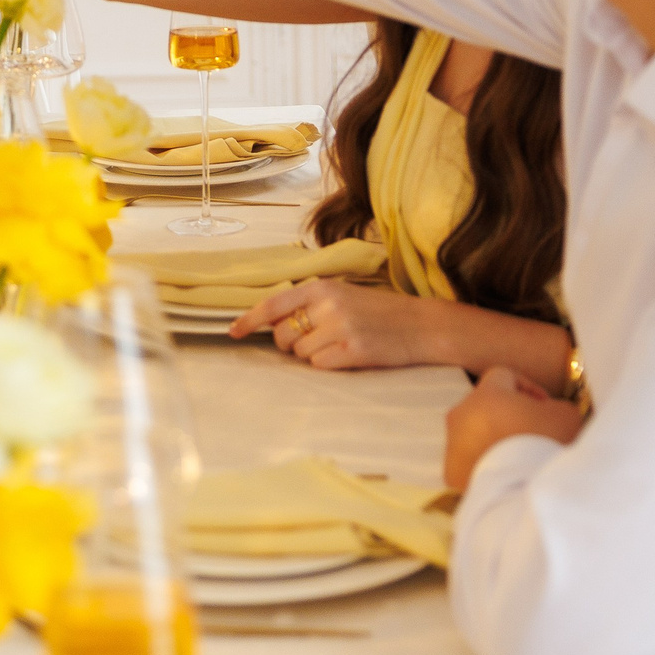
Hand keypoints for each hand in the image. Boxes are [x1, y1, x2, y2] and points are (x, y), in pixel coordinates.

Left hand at [230, 278, 436, 369]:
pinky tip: (349, 356)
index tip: (233, 332)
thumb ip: (311, 305)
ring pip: (301, 355)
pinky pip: (320, 366)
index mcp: (321, 287)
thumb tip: (275, 325)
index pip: (274, 303)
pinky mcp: (352, 350)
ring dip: (314, 356)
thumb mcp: (343, 296)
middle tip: (318, 341)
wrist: (421, 326)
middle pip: (284, 335)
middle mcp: (327, 304)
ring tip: (340, 346)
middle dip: (292, 345)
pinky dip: (329, 366)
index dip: (250, 319)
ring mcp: (340, 327)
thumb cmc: (379, 313)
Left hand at [443, 365, 585, 491]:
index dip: (527, 387)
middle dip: (507, 414)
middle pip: (484, 405)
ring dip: (493, 439)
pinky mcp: (451, 472)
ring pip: (472, 433)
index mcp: (486, 394)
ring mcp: (452, 443)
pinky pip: (467, 461)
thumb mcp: (566, 416)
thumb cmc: (546, 446)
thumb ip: (554, 405)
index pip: (503, 375)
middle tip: (532, 433)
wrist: (526, 490)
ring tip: (518, 456)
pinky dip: (483, 464)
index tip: (544, 407)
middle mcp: (461, 414)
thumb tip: (547, 412)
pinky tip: (505, 474)